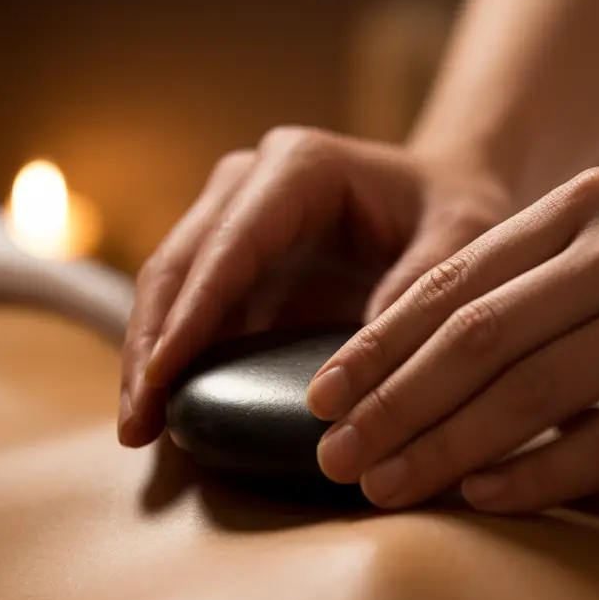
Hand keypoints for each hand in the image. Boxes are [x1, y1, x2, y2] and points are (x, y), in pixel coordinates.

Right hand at [118, 126, 513, 446]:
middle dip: (151, 346)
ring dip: (150, 361)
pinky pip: (195, 316)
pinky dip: (177, 365)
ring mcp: (234, 223)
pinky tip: (169, 418)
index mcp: (299, 167)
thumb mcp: (464, 238)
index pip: (229, 246)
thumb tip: (355, 369)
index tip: (161, 376)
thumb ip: (420, 287)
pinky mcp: (237, 266)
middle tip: (134, 424)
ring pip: (169, 292)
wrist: (450, 196)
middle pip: (177, 266)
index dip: (191, 314)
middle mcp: (250, 185)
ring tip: (137, 432)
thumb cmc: (460, 209)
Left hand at [307, 166, 598, 511]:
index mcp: (585, 206)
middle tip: (332, 454)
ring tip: (386, 486)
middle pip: (475, 338)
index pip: (454, 282)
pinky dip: (538, 472)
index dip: (378, 345)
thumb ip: (542, 277)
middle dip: (391, 403)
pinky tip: (486, 498)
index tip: (320, 393)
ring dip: (444, 446)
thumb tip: (433, 359)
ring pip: (528, 391)